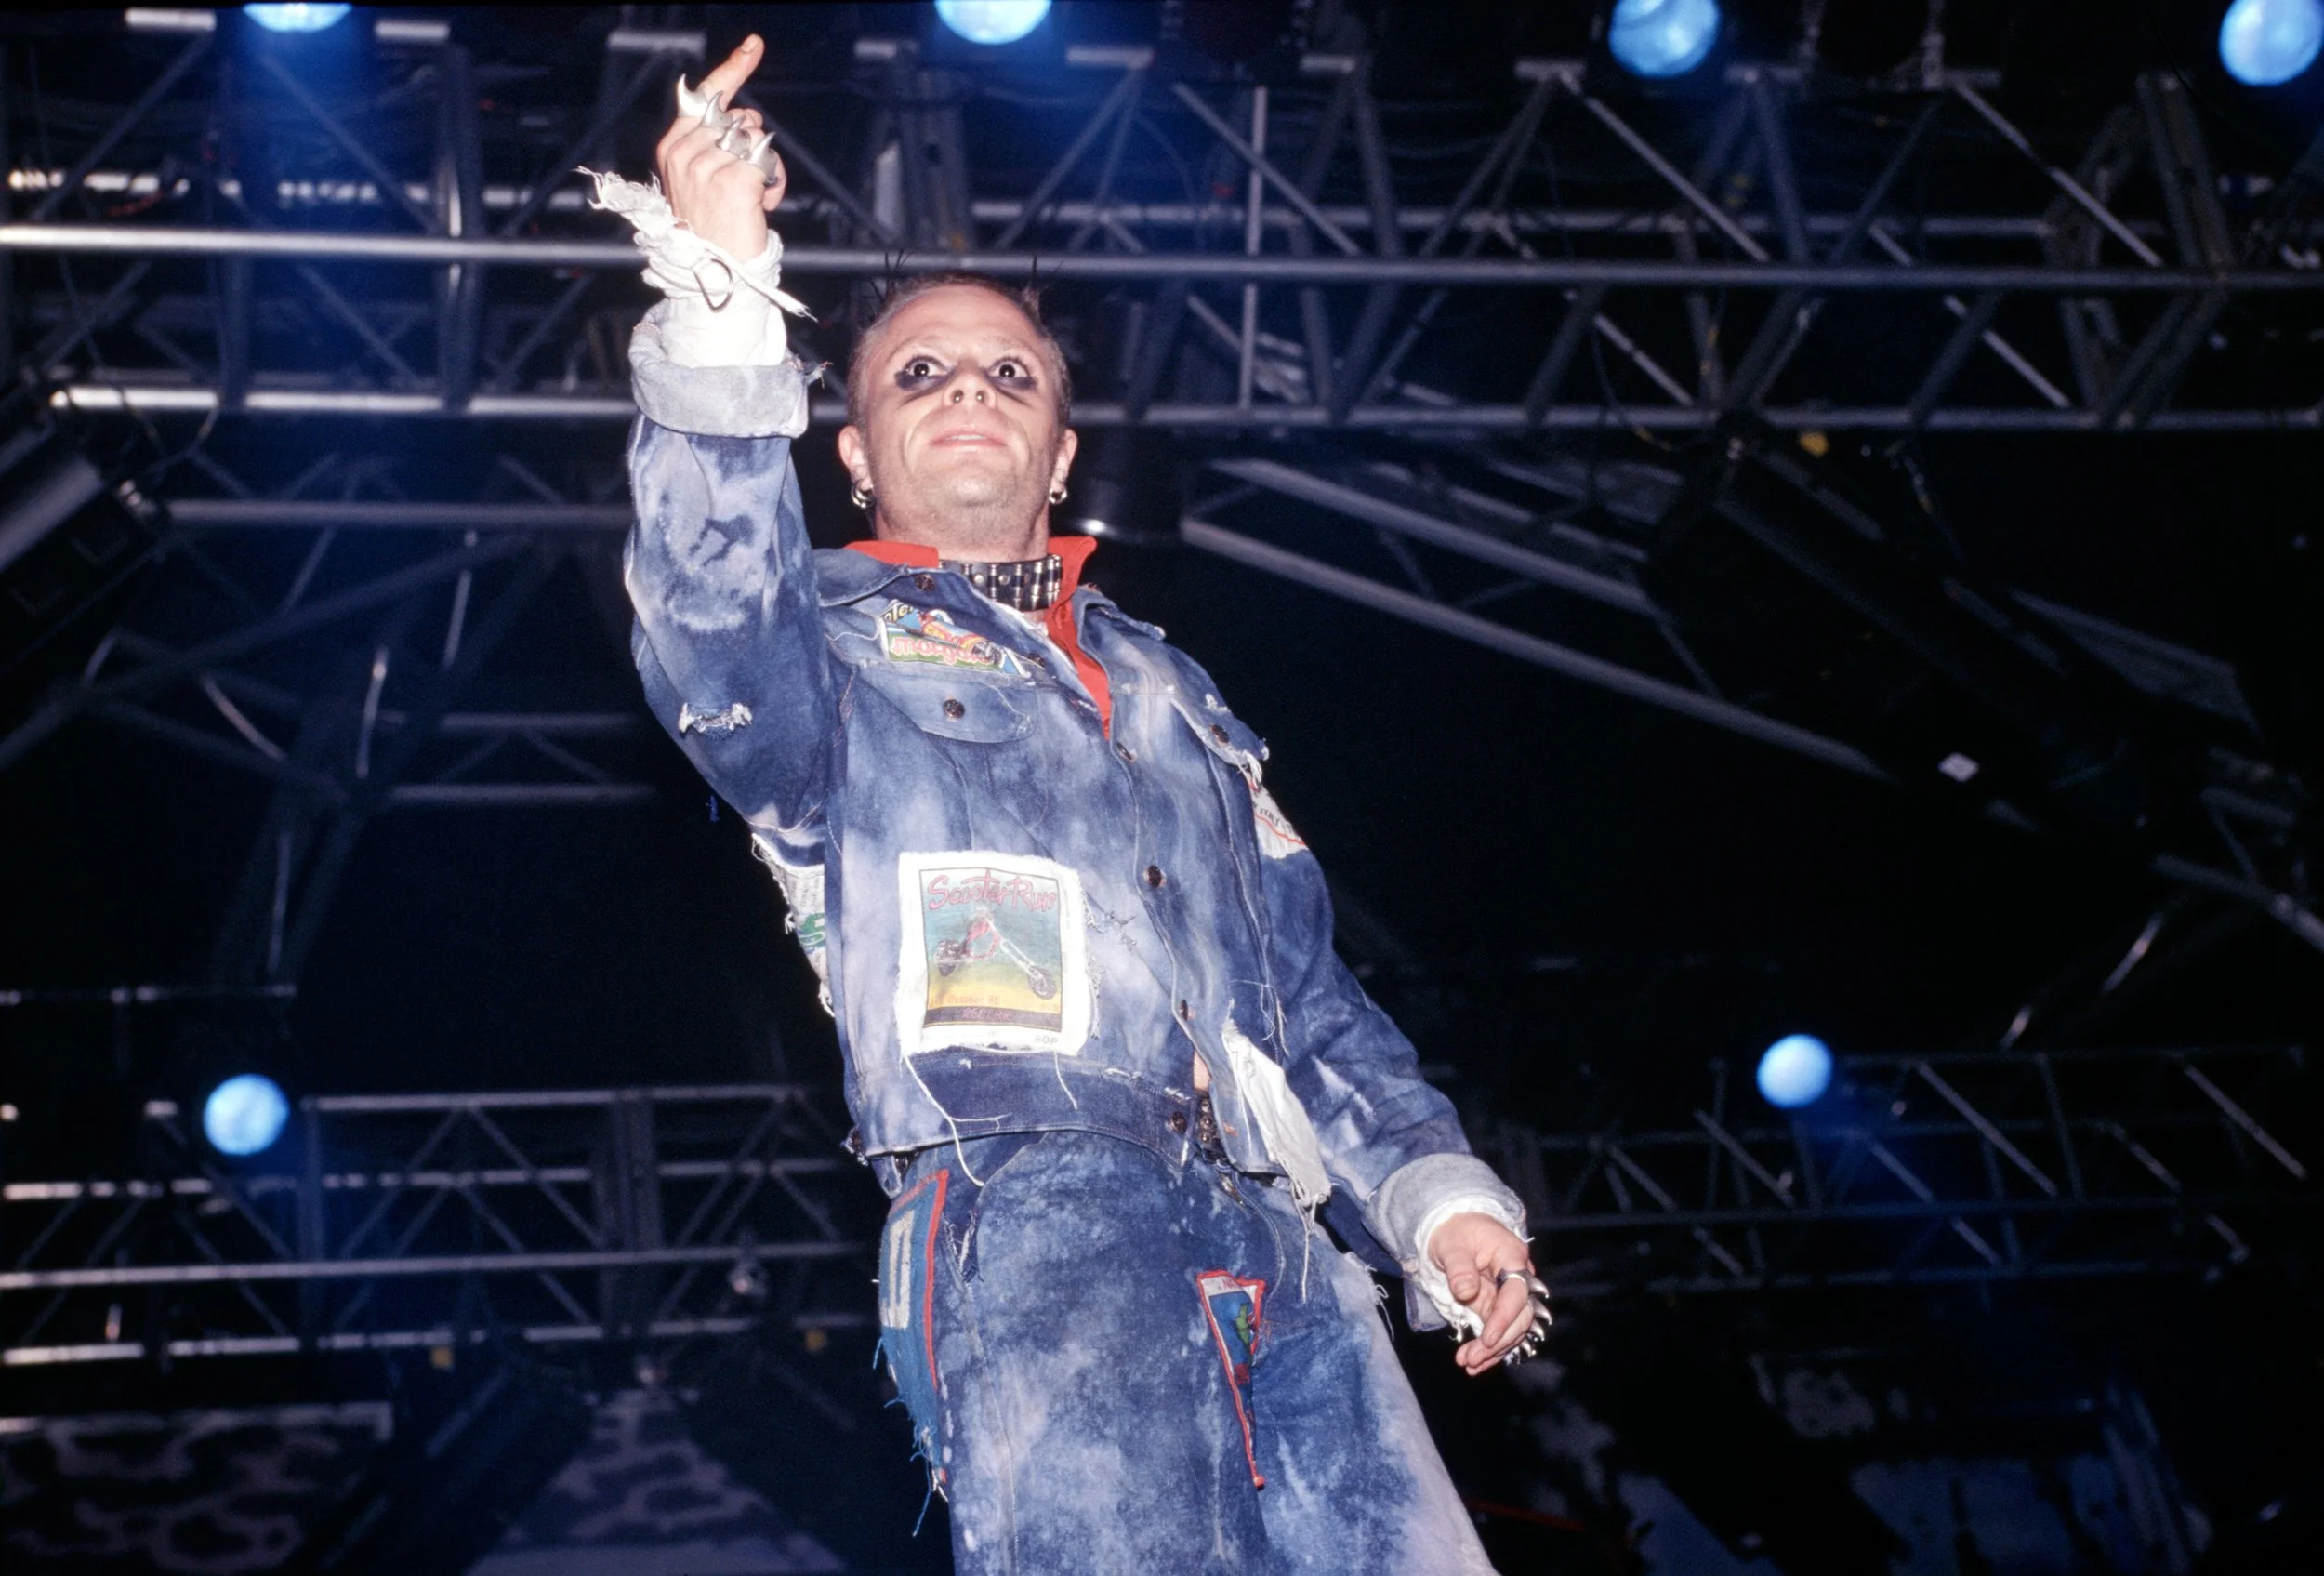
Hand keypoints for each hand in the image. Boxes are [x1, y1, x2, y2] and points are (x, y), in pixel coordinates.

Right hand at [655, 35, 785, 259]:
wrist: (714, 273)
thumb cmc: (712, 229)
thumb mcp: (699, 180)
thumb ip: (713, 144)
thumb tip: (743, 117)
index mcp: (674, 146)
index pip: (707, 96)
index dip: (734, 69)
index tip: (753, 46)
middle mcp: (687, 151)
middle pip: (742, 118)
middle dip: (754, 146)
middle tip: (745, 182)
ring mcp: (708, 165)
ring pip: (759, 139)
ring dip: (765, 168)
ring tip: (751, 198)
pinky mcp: (734, 180)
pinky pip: (770, 163)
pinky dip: (774, 184)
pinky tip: (760, 204)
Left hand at [1428, 1212, 1545, 1375]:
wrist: (1455, 1228)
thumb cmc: (1455, 1232)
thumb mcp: (1451, 1245)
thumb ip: (1459, 1267)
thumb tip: (1466, 1292)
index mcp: (1511, 1257)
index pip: (1517, 1293)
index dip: (1504, 1317)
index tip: (1488, 1338)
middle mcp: (1517, 1278)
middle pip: (1521, 1316)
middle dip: (1499, 1341)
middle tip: (1472, 1358)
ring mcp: (1508, 1295)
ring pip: (1513, 1329)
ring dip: (1493, 1350)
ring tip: (1468, 1363)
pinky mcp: (1497, 1307)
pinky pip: (1500, 1331)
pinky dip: (1489, 1349)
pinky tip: (1474, 1363)